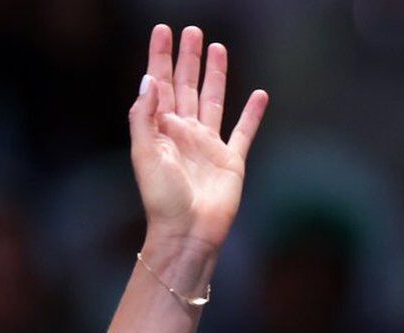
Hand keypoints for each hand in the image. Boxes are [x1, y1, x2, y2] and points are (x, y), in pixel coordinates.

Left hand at [128, 25, 267, 249]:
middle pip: (187, 86)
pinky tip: (259, 94)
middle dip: (188, 59)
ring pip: (213, 100)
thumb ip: (144, 117)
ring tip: (217, 48)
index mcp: (161, 131)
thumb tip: (150, 79)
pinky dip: (252, 114)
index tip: (162, 31)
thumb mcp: (144, 154)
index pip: (161, 85)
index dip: (160, 58)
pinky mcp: (231, 160)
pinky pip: (243, 131)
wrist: (187, 231)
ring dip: (215, 74)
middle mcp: (184, 134)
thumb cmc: (161, 198)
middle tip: (192, 30)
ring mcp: (208, 145)